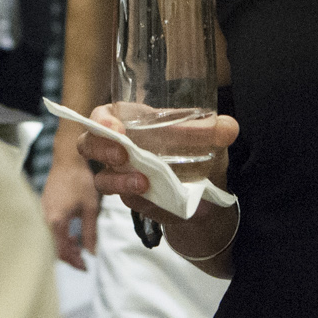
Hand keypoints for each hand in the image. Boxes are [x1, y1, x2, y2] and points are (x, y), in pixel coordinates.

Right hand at [41, 133, 99, 268]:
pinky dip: (59, 236)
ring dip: (63, 246)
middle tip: (82, 261)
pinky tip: (71, 235)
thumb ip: (90, 233)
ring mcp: (42, 211)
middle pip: (52, 247)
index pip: (61, 250)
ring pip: (50, 238)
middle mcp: (44, 218)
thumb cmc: (80, 180)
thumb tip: (92, 253)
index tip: (85, 267)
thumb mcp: (90, 208)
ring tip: (79, 248)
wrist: (68, 158)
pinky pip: (48, 228)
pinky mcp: (43, 206)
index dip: (73, 261)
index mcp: (55, 220)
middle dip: (67, 256)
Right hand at [85, 104, 235, 225]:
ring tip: (143, 182)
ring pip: (101, 178)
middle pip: (88, 144)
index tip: (115, 126)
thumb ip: (215, 132)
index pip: (101, 116)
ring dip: (118, 179)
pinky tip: (151, 197)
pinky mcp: (132, 201)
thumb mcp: (209, 141)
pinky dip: (137, 199)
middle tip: (122, 153)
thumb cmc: (200, 157)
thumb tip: (229, 127)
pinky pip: (124, 201)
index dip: (100, 119)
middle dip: (100, 147)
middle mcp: (121, 149)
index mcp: (133, 124)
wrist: (207, 200)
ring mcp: (123, 177)